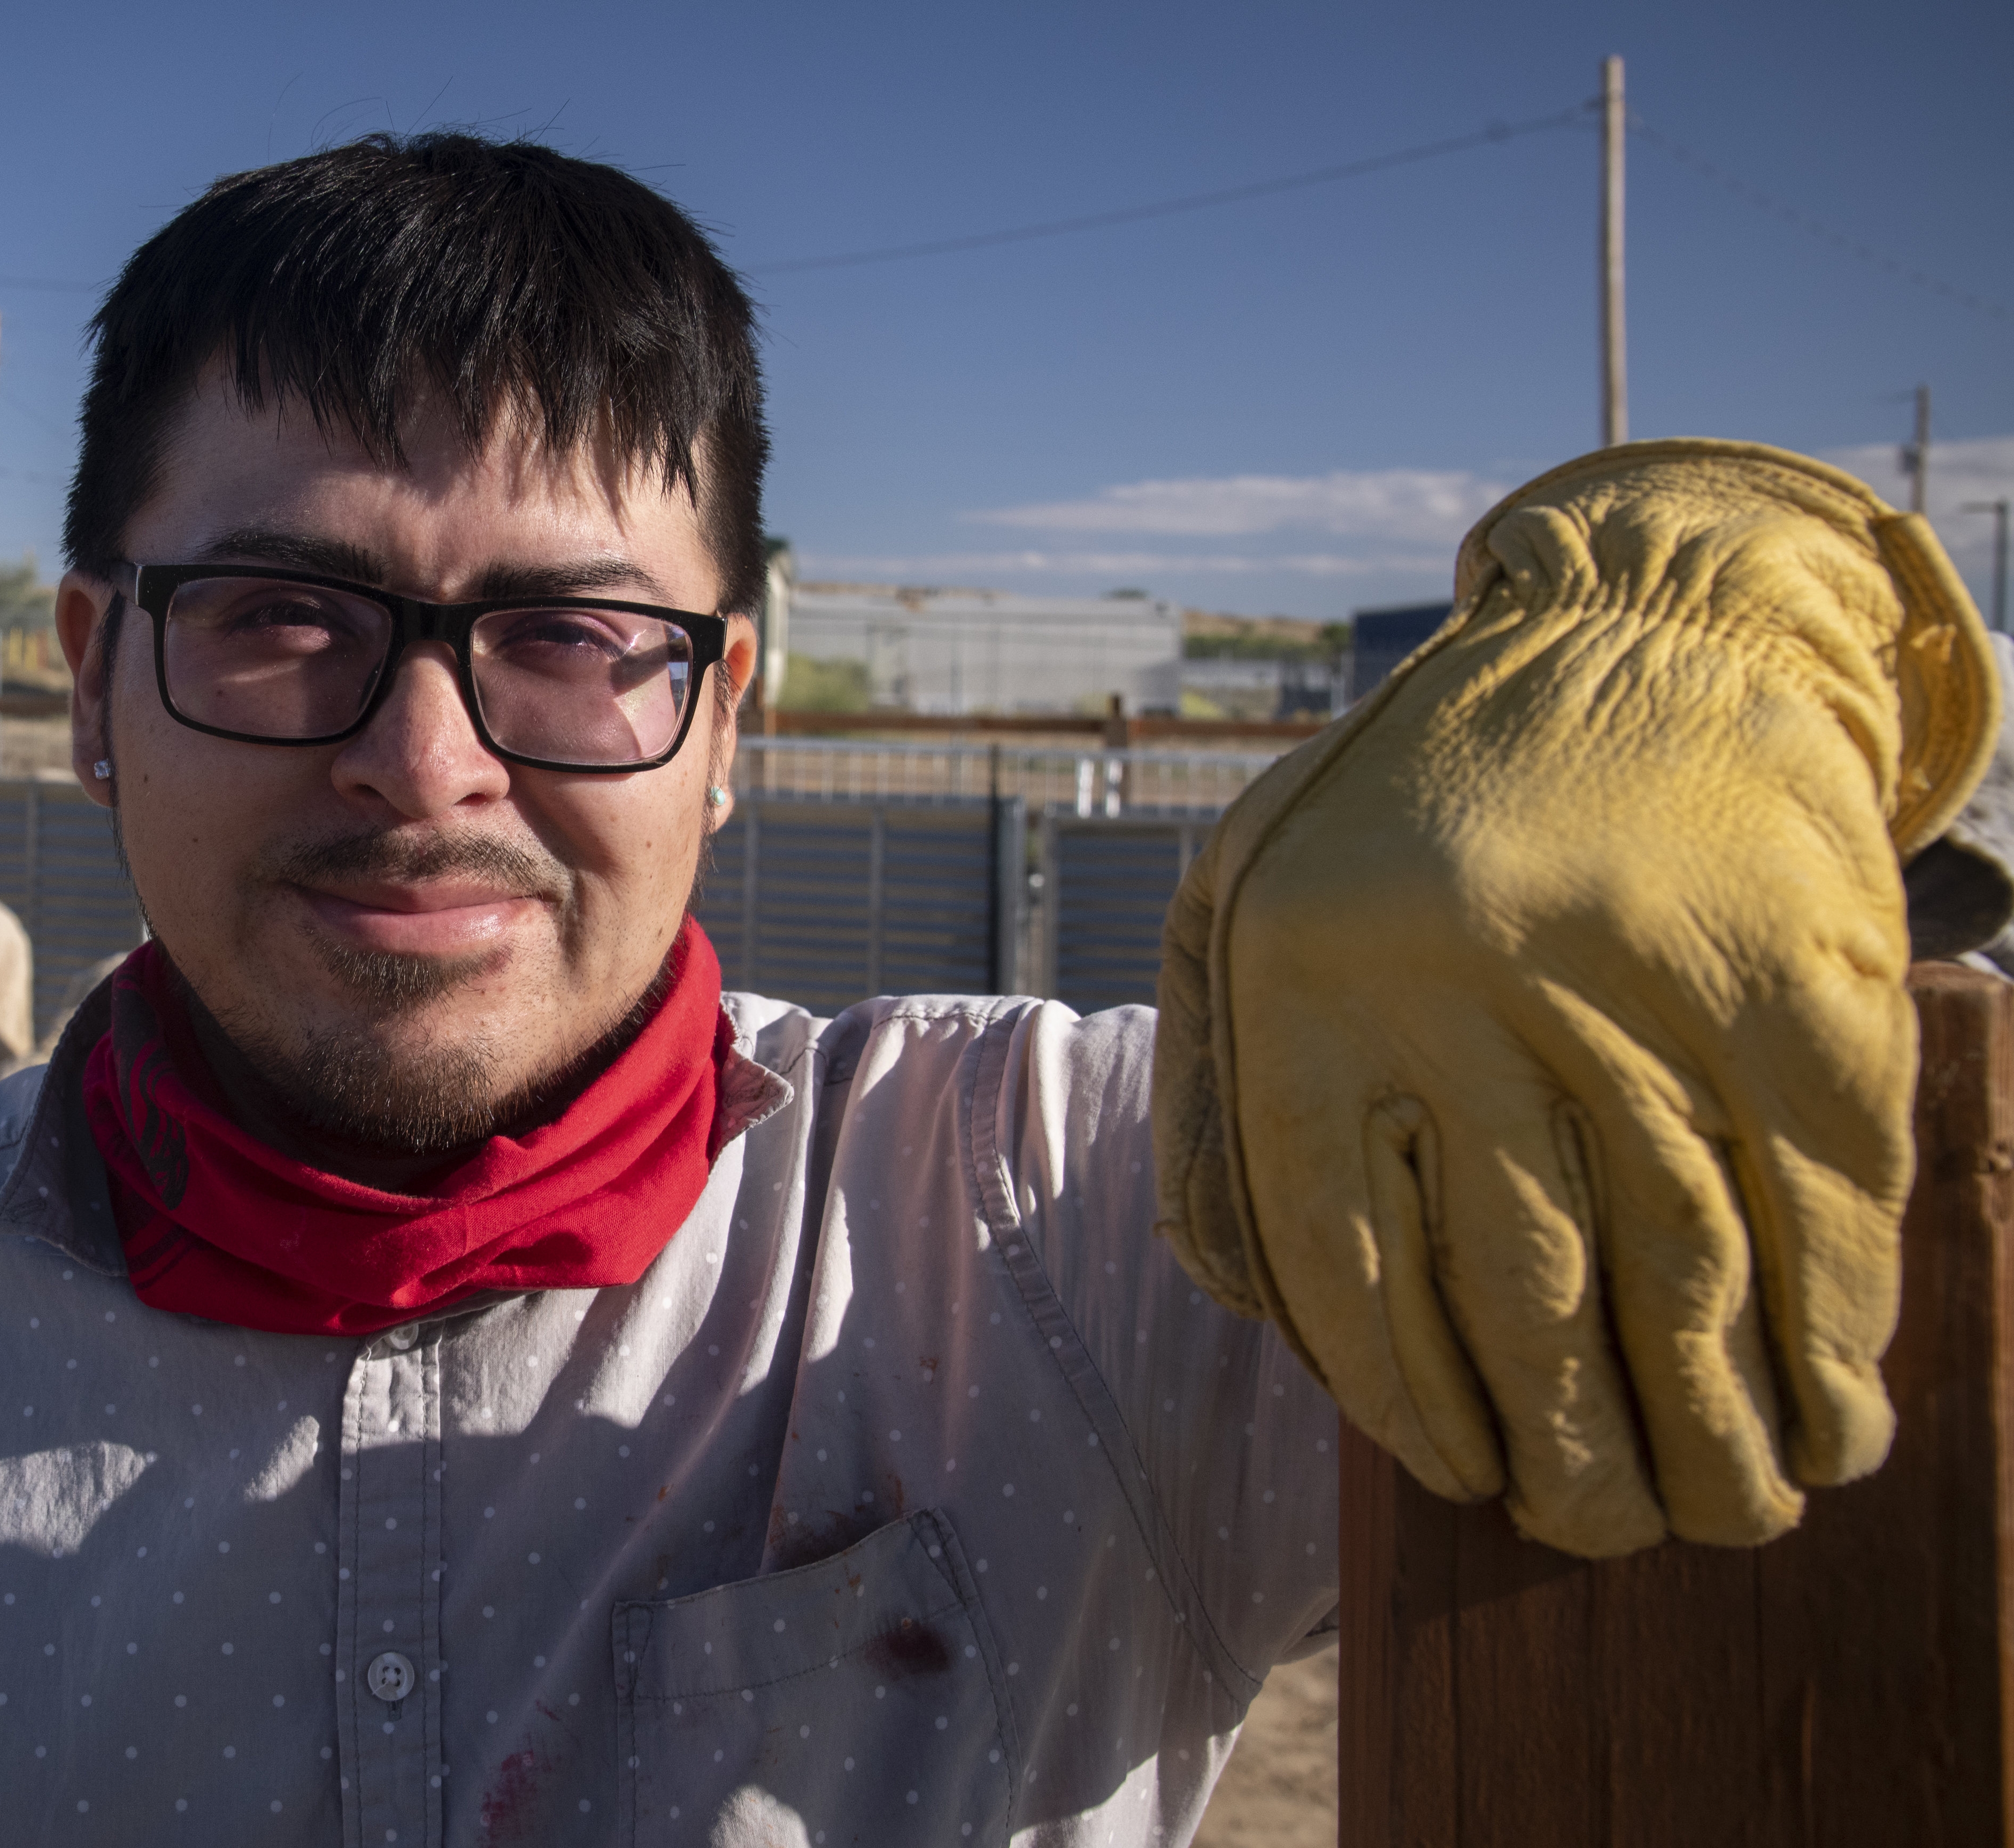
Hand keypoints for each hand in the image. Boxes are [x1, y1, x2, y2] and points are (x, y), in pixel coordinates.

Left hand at [1153, 441, 1997, 1555]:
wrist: (1639, 634)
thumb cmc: (1411, 811)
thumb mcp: (1244, 907)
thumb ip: (1225, 1102)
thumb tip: (1261, 1314)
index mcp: (1305, 980)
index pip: (1342, 1260)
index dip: (1410, 1400)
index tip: (1462, 1478)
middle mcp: (1462, 986)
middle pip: (1527, 1292)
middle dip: (1576, 1449)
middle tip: (1601, 1532)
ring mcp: (1637, 982)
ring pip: (1683, 1271)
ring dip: (1717, 1427)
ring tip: (1727, 1516)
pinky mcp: (1796, 981)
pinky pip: (1816, 1201)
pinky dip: (1836, 1334)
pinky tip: (1837, 1419)